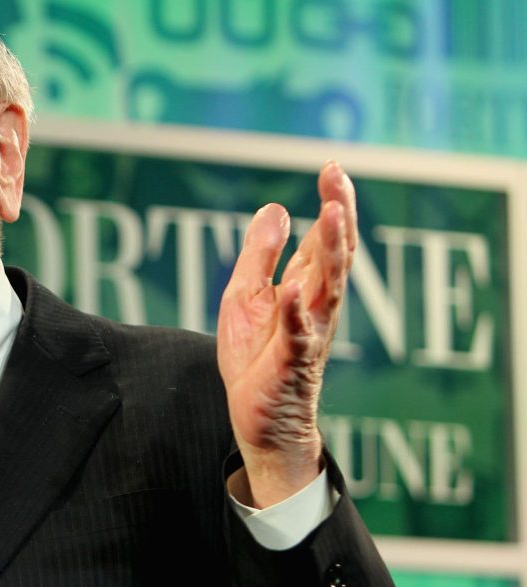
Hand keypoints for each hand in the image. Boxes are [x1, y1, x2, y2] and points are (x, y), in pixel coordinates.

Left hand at [217, 162, 356, 507]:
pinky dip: (296, 313)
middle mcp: (315, 306)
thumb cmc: (256, 358)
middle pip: (334, 255)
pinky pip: (297, 336)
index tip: (332, 166)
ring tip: (332, 215)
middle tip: (339, 177)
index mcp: (304, 288)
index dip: (331, 203)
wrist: (259, 420)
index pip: (322, 239)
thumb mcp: (246, 296)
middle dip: (339, 215)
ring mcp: (307, 333)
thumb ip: (260, 255)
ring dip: (331, 252)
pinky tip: (294, 290)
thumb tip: (275, 208)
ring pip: (327, 288)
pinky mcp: (291, 362)